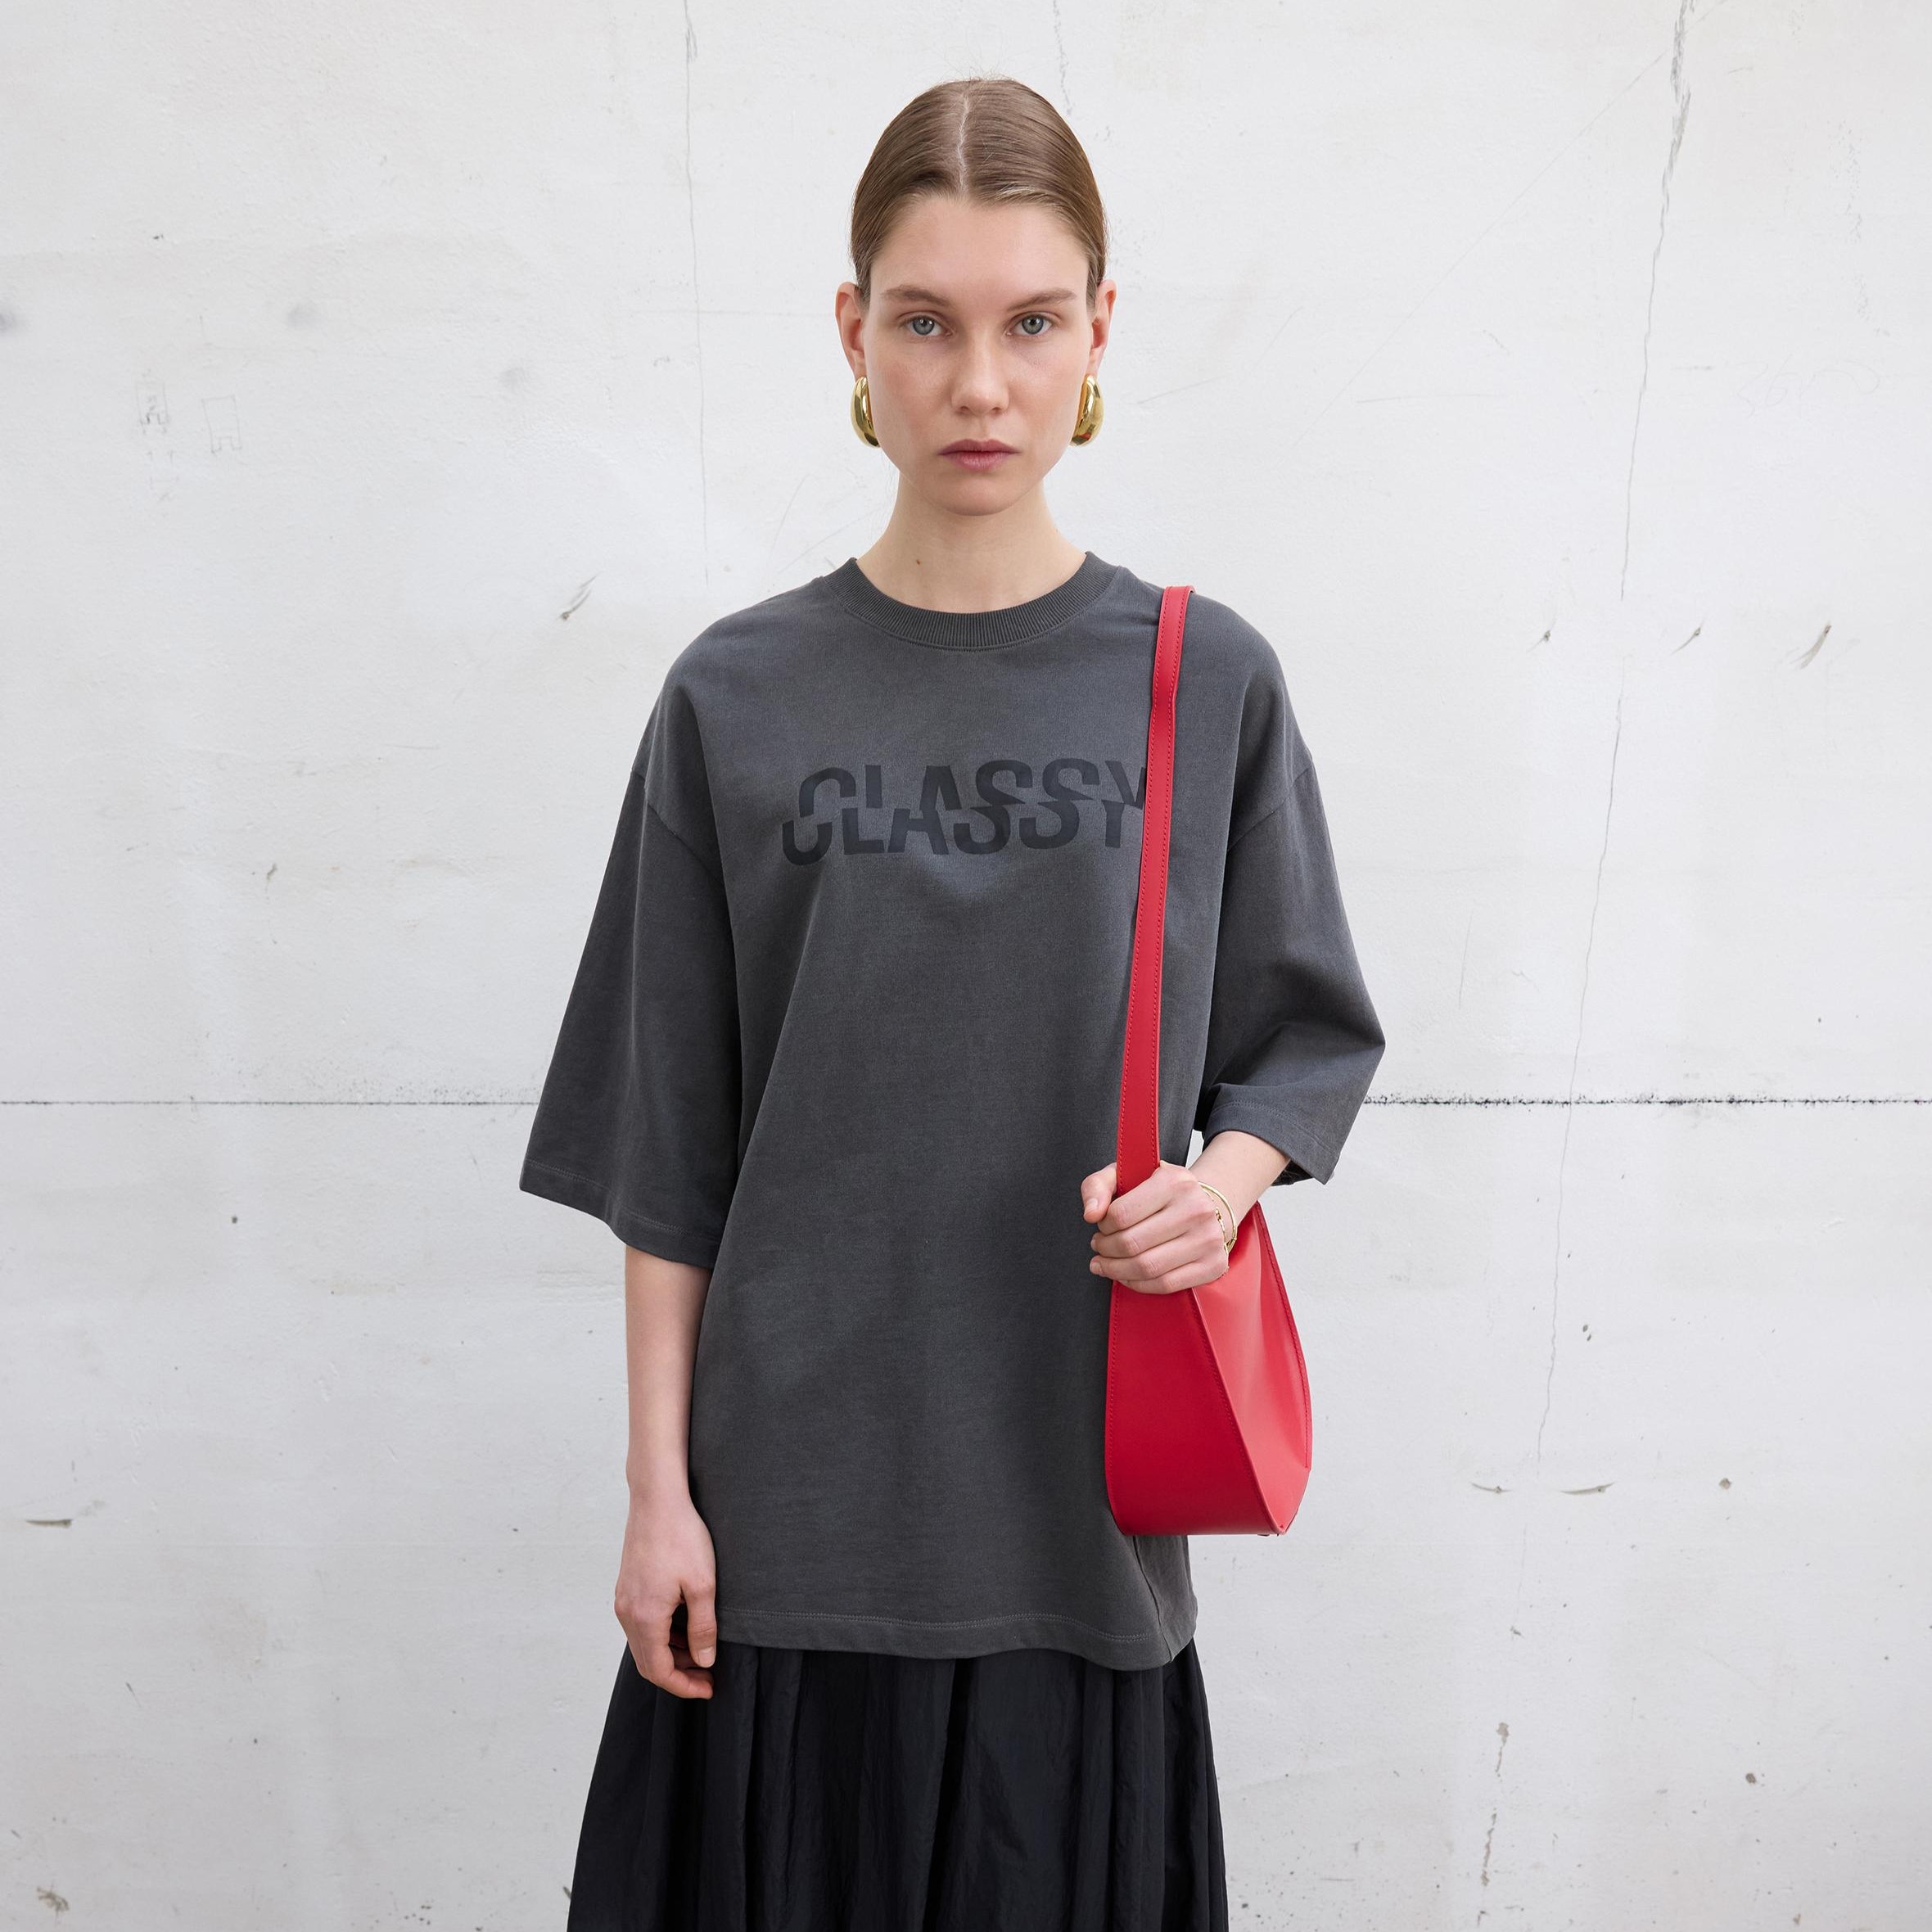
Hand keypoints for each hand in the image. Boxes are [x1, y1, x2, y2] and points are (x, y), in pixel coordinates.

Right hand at [614, 1486, 718, 1698]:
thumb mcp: (702, 1584)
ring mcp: (624, 1599)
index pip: (658, 1670)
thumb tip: (703, 1661)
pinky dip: (662, 1633)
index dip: (684, 1686)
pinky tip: (685, 1624)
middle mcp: (627, 1612)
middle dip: (678, 1673)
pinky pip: (641, 1623)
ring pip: (644, 1643)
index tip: (708, 1688)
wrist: (657, 1498)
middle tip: (707, 1674)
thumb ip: (703, 1628)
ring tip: (701, 1649)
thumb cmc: (682, 1536)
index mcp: (644, 1617)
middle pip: (648, 1661)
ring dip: (670, 1653)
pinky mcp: (627, 1586)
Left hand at [1080, 1158, 1233, 1296]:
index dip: (1103, 1226)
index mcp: (1174, 1181)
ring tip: (1106, 1264)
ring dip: (1116, 1270)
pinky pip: (1165, 1284)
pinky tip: (1127, 1276)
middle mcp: (1196, 1209)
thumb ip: (1098, 1186)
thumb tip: (1091, 1214)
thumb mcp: (1127, 1174)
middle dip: (1106, 1250)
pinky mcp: (1214, 1265)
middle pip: (1132, 1244)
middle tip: (1099, 1247)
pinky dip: (1138, 1284)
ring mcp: (1208, 1239)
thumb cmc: (1163, 1192)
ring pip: (1147, 1268)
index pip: (1121, 1214)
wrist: (1208, 1203)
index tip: (1101, 1226)